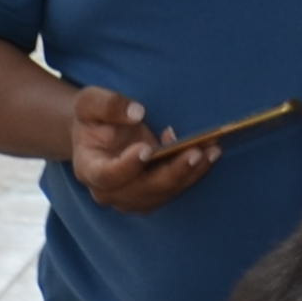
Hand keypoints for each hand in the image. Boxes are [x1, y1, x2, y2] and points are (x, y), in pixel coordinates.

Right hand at [69, 85, 218, 215]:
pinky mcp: (151, 196)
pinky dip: (194, 172)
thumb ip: (108, 105)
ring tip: (211, 150)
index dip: (126, 167)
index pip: (107, 176)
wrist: (98, 134)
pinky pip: (175, 189)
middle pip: (142, 190)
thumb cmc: (93, 118)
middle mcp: (109, 192)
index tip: (146, 149)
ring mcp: (131, 198)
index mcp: (89, 169)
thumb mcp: (89, 102)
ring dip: (189, 173)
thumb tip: (137, 113)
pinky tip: (209, 152)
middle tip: (195, 152)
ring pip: (163, 193)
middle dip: (172, 172)